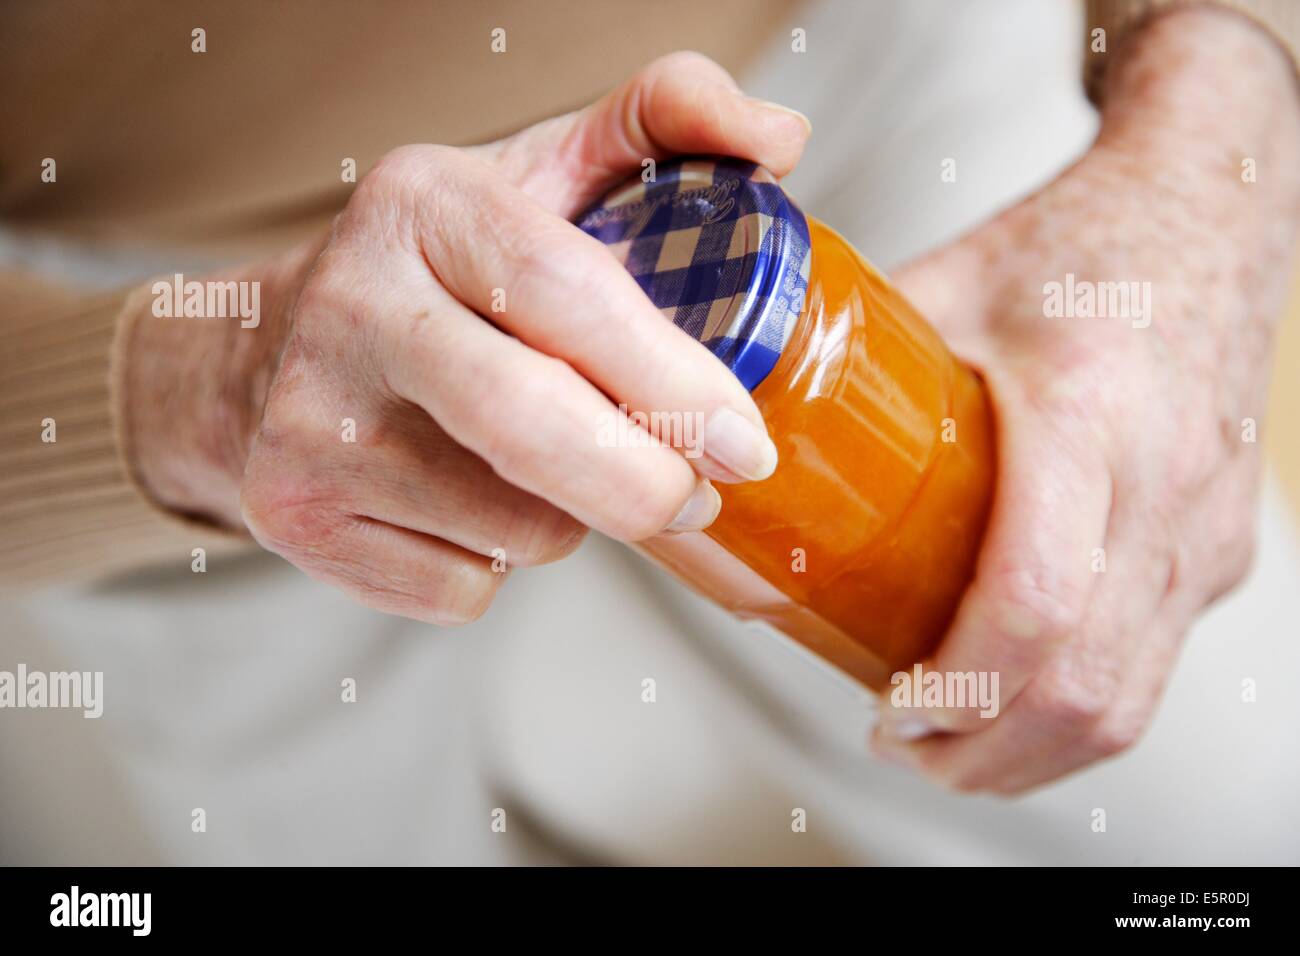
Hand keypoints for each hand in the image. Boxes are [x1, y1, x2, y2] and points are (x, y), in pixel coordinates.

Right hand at [121, 52, 809, 623]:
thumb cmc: (441, 272)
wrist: (263, 351)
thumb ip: (659, 125)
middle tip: (696, 495)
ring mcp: (308, 422)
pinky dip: (498, 564)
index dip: (674, 383)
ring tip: (545, 467)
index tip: (744, 443)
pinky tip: (470, 507)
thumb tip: (782, 135)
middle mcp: (351, 307)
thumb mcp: (537, 177)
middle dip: (645, 486)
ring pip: (513, 526)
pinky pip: (463, 587)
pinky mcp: (296, 517)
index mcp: (423, 205)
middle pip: (530, 426)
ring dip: (570, 519)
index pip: (569, 295)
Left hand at [872, 8, 1299, 791]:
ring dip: (1030, 753)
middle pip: (1086, 686)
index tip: (892, 705)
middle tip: (901, 746)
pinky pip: (1154, 667)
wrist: (1212, 211)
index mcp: (1089, 411)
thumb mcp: (952, 282)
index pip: (1035, 596)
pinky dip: (1078, 712)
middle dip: (981, 752)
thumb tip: (747, 414)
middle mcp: (1165, 484)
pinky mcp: (1218, 551)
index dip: (958, 680)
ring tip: (946, 748)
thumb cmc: (1084, 245)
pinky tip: (1012, 699)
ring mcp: (1204, 528)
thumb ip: (846, 350)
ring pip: (1130, 700)